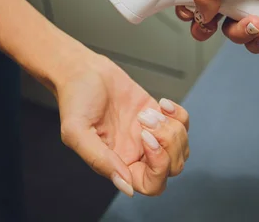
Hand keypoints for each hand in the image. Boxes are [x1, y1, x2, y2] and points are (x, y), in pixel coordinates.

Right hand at [56, 54, 189, 196]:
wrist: (84, 70)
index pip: (151, 185)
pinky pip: (183, 124)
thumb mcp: (76, 131)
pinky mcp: (158, 115)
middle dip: (168, 145)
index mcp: (118, 164)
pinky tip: (162, 104)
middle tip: (146, 121)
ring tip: (147, 112)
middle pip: (172, 168)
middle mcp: (136, 153)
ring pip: (180, 148)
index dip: (157, 168)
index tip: (146, 139)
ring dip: (172, 129)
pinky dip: (179, 115)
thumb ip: (100, 160)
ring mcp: (149, 134)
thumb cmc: (75, 100)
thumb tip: (126, 187)